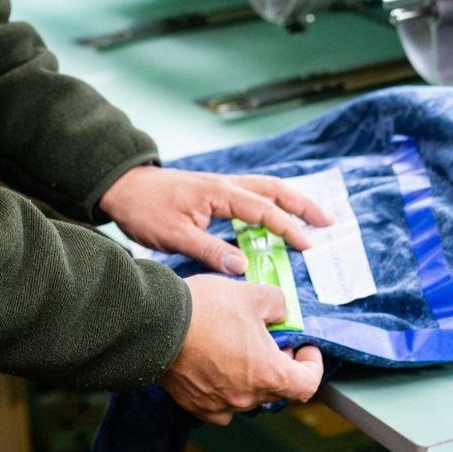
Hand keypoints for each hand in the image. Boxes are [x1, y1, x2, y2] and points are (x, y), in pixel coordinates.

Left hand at [99, 166, 331, 273]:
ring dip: (291, 201)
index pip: (263, 210)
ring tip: (313, 218)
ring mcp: (222, 186)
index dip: (288, 228)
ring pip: (265, 189)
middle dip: (303, 204)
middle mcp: (226, 185)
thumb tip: (244, 267)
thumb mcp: (175, 235)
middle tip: (328, 222)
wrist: (124, 188)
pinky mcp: (216, 192)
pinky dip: (271, 204)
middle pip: (274, 190)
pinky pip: (252, 195)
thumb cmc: (147, 210)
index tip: (308, 246)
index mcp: (220, 193)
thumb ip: (210, 251)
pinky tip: (278, 218)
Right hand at [159, 274, 322, 423]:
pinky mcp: (196, 405)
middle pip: (276, 387)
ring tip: (236, 343)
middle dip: (278, 361)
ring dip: (250, 372)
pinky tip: (215, 361)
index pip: (306, 384)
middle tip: (268, 335)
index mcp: (266, 373)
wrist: (157, 323)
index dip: (311, 364)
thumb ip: (277, 303)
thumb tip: (281, 313)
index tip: (304, 346)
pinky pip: (221, 402)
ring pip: (248, 393)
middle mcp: (246, 397)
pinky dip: (225, 384)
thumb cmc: (206, 309)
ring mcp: (220, 405)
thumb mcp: (251, 293)